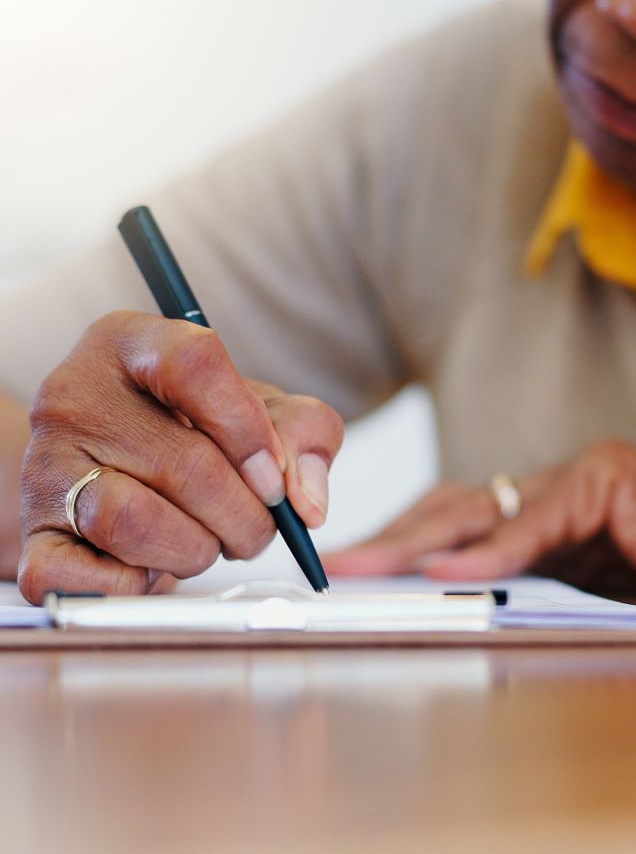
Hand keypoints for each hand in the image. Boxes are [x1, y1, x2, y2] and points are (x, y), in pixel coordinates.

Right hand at [18, 311, 342, 603]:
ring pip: (133, 521)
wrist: (116, 472)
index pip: (196, 363)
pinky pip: (90, 577)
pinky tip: (154, 567)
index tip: (274, 476)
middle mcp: (76, 396)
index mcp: (133, 344)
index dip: (249, 429)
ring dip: (196, 551)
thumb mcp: (262, 412)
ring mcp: (46, 466)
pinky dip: (139, 586)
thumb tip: (306, 504)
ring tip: (205, 543)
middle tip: (256, 527)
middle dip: (245, 516)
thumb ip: (305, 434)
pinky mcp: (35, 536)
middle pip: (185, 464)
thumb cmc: (199, 434)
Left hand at [323, 440, 635, 598]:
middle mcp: (551, 481)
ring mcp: (575, 475)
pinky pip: (539, 523)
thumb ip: (533, 581)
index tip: (357, 565)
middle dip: (390, 537)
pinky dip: (492, 550)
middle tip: (334, 562)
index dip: (403, 538)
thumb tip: (462, 602)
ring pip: (482, 507)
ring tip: (365, 564)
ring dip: (419, 540)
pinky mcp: (605, 482)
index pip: (458, 517)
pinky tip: (447, 570)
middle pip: (453, 507)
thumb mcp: (587, 582)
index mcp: (542, 503)